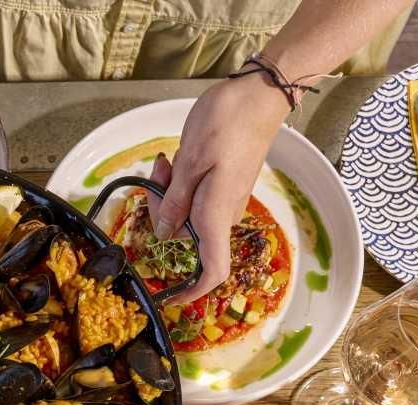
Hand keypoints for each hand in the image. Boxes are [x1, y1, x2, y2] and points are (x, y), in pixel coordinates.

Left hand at [146, 76, 289, 303]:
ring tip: (169, 159)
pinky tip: (179, 158)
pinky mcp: (225, 186)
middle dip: (162, 212)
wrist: (260, 93)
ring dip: (170, 192)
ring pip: (187, 213)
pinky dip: (181, 183)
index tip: (170, 297)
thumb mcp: (190, 160)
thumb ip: (174, 202)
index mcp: (217, 213)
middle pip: (186, 236)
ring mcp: (227, 200)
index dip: (192, 291)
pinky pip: (196, 197)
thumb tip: (165, 235)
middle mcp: (224, 213)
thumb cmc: (227, 121)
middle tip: (157, 174)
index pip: (213, 269)